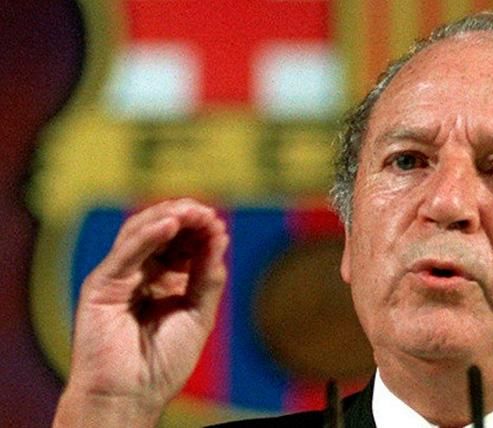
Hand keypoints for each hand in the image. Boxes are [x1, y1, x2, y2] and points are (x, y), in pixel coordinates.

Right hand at [54, 199, 228, 426]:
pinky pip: (126, 252)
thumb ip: (207, 277)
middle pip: (161, 231)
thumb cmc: (162, 364)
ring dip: (169, 217)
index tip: (220, 225)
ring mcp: (120, 276)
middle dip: (186, 218)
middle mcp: (140, 273)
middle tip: (208, 214)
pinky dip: (148, 235)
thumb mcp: (197, 314)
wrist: (130, 397)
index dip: (200, 230)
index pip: (181, 243)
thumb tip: (220, 235)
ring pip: (140, 232)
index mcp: (164, 281)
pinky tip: (170, 223)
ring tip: (194, 212)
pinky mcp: (102, 284)